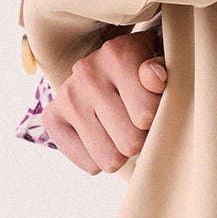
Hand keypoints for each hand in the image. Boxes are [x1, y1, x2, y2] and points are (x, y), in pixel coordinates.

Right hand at [42, 31, 168, 174]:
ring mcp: (67, 96)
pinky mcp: (51, 118)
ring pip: (109, 159)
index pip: (146, 114)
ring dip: (121, 151)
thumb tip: (153, 77)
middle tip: (139, 123)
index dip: (157, 118)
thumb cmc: (144, 74)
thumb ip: (165, 71)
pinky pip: (89, 165)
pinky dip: (100, 159)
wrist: (107, 71)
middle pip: (130, 141)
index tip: (156, 107)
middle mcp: (87, 72)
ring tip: (121, 129)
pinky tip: (103, 136)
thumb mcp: (163, 66)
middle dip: (140, 138)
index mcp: (118, 53)